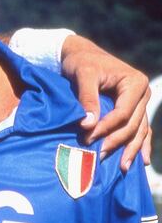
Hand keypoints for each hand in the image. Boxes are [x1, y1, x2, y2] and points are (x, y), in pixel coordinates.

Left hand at [61, 35, 151, 171]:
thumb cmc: (81, 62)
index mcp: (135, 83)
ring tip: (123, 168)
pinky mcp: (133, 109)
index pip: (123, 113)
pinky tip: (141, 161)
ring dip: (131, 149)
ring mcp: (140, 103)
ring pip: (139, 130)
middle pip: (133, 125)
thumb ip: (87, 99)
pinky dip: (139, 145)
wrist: (81, 54)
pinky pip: (140, 130)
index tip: (88, 138)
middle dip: (117, 142)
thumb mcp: (83, 75)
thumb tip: (89, 125)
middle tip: (100, 156)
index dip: (107, 128)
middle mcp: (142, 94)